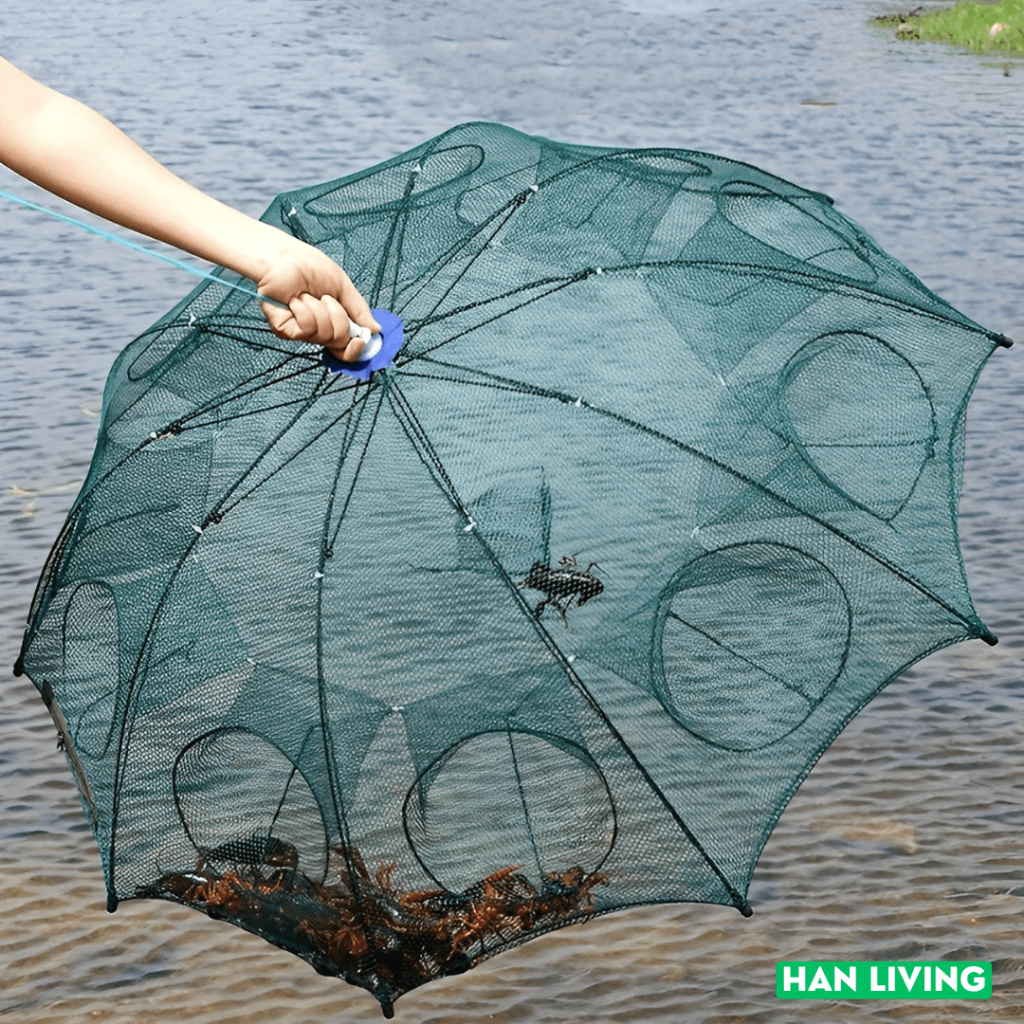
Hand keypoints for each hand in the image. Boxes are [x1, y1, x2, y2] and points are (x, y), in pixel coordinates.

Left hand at [256, 241, 380, 360]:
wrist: (283, 257)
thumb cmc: (307, 265)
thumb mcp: (342, 286)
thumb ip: (359, 310)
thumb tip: (376, 330)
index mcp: (332, 322)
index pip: (346, 349)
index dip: (356, 349)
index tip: (362, 339)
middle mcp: (317, 330)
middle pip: (340, 344)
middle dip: (339, 319)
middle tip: (327, 300)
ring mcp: (300, 332)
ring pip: (325, 335)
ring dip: (320, 309)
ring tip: (307, 294)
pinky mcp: (285, 330)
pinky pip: (307, 329)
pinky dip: (305, 310)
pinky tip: (295, 299)